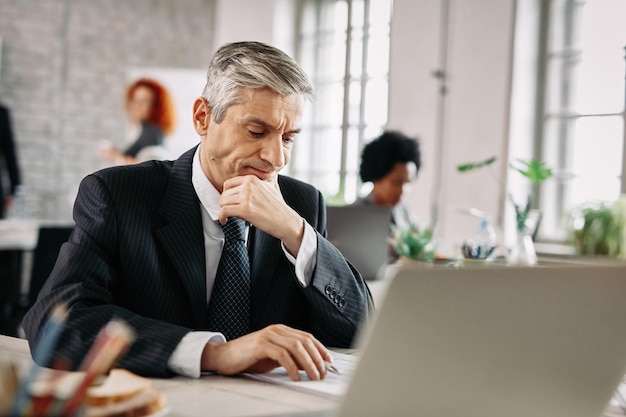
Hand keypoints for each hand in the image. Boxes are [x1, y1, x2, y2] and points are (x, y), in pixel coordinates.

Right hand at [200, 324, 332, 380]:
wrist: (223, 356)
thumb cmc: (248, 357)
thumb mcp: (273, 357)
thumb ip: (290, 358)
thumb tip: (309, 365)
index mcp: (281, 331)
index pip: (307, 337)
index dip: (320, 349)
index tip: (329, 362)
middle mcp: (276, 330)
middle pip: (304, 341)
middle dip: (317, 358)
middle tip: (322, 373)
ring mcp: (268, 336)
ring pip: (296, 347)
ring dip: (308, 363)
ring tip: (313, 376)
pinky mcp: (260, 345)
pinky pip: (282, 355)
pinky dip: (292, 367)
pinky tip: (295, 377)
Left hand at [218, 175, 303, 254]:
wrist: (286, 221)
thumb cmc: (277, 207)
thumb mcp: (269, 188)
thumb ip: (256, 183)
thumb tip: (241, 185)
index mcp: (252, 178)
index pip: (228, 184)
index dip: (227, 194)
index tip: (228, 202)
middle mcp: (248, 185)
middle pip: (224, 194)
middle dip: (225, 204)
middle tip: (230, 211)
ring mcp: (247, 196)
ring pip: (222, 202)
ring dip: (224, 211)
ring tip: (229, 216)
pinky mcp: (245, 209)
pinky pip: (224, 211)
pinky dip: (221, 217)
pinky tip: (224, 220)